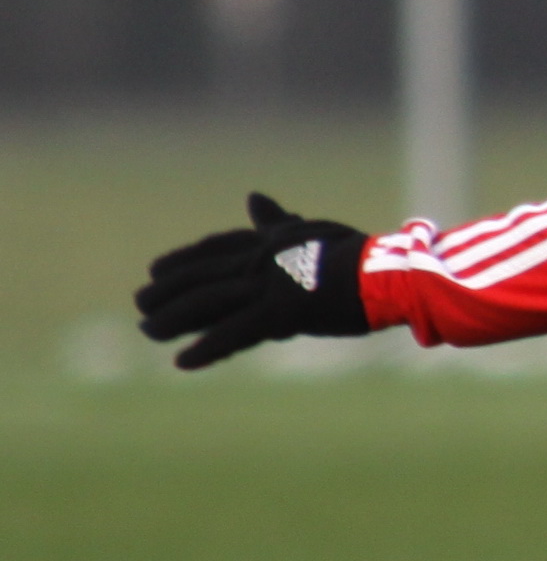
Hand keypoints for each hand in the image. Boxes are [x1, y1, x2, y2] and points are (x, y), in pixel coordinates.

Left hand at [134, 193, 369, 370]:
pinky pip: (236, 333)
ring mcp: (270, 285)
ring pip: (208, 302)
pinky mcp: (283, 313)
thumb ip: (277, 221)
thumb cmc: (360, 254)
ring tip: (148, 331)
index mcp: (269, 242)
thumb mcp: (310, 231)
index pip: (214, 249)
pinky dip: (208, 348)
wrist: (391, 274)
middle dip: (167, 290)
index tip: (155, 269)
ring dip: (173, 318)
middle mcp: (261, 260)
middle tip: (140, 305)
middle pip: (201, 275)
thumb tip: (253, 198)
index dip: (182, 260)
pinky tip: (183, 362)